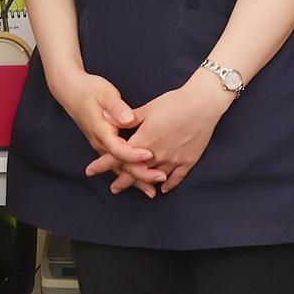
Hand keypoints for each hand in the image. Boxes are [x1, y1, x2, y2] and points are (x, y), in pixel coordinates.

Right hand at [46, 70, 159, 189]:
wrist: (71, 92)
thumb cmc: (89, 90)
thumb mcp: (104, 94)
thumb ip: (116, 108)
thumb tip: (127, 119)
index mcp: (102, 131)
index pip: (118, 149)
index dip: (134, 154)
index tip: (150, 154)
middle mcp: (101, 143)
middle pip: (121, 164)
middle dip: (141, 173)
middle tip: (160, 178)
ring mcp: (101, 146)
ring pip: (119, 168)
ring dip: (136, 179)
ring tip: (152, 191)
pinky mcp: (104, 146)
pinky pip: (117, 164)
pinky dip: (129, 174)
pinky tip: (141, 182)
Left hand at [96, 73, 231, 194]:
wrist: (202, 104)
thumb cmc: (174, 102)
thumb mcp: (148, 108)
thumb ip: (128, 117)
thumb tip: (106, 117)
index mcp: (143, 140)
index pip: (118, 156)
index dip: (103, 164)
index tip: (91, 171)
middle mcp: (156, 154)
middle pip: (135, 172)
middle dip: (123, 181)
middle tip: (114, 188)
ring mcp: (173, 159)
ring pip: (154, 177)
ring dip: (144, 184)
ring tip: (138, 190)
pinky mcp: (188, 161)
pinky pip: (176, 178)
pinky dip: (168, 184)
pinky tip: (163, 188)